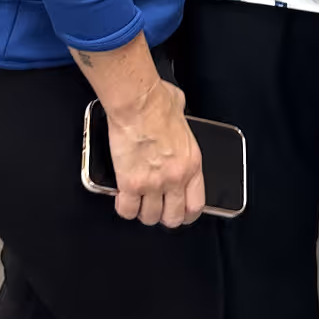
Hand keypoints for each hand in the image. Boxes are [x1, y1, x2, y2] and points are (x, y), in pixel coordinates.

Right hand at [106, 79, 205, 227]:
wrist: (138, 101)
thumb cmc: (157, 101)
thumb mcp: (182, 113)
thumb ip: (182, 123)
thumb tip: (176, 114)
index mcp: (191, 163)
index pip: (196, 204)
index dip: (186, 214)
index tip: (180, 212)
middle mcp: (175, 177)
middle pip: (173, 218)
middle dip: (164, 216)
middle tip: (156, 208)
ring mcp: (153, 183)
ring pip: (149, 217)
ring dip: (143, 212)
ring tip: (138, 201)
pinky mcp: (130, 183)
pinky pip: (127, 210)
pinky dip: (124, 207)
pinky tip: (122, 197)